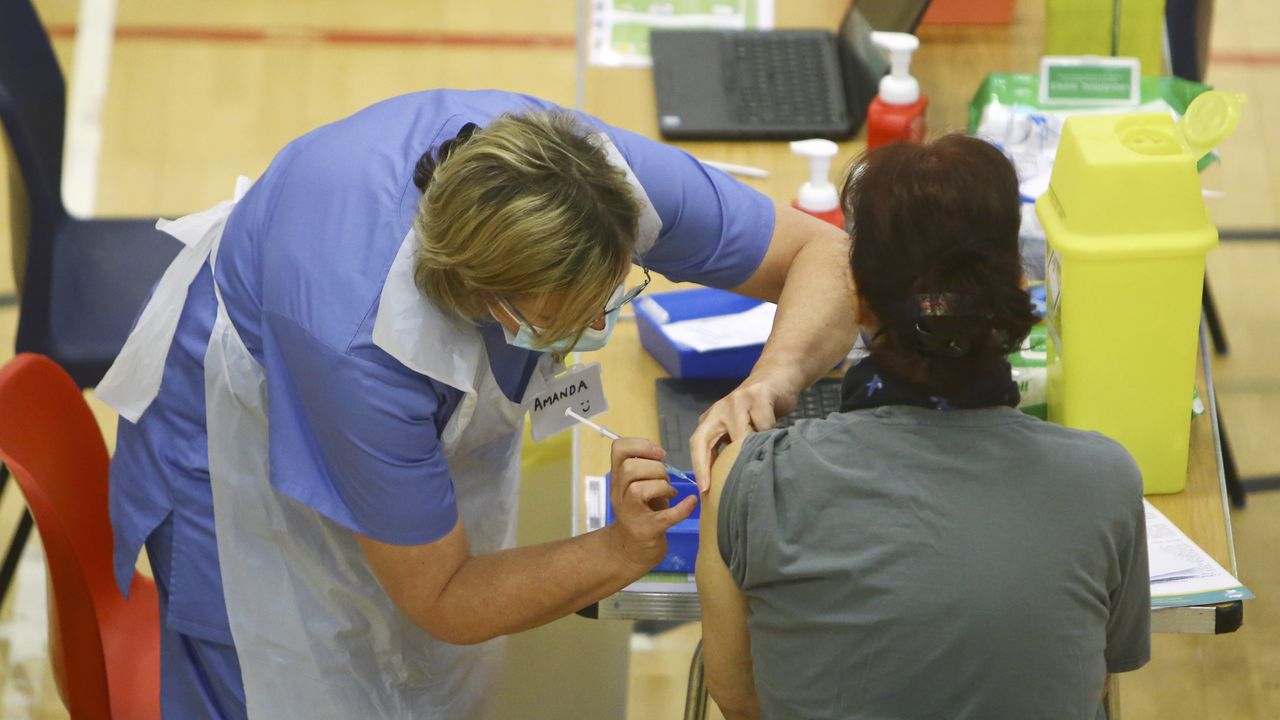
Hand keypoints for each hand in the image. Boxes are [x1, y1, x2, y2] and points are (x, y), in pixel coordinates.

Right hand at [607, 437, 698, 572]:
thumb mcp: (637, 487)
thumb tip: (660, 454)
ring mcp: (630, 515)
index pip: (618, 449)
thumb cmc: (640, 514)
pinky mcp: (646, 531)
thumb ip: (644, 470)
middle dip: (655, 468)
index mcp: (618, 480)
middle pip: (630, 468)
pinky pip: (665, 516)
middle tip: (666, 479)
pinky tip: (691, 502)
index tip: (659, 453)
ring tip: (670, 493)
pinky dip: (682, 508)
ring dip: (662, 486)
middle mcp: (619, 495)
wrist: (630, 552)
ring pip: (639, 489)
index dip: (640, 445)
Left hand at [689, 373, 797, 492]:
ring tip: (761, 459)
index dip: (698, 467)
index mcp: (711, 420)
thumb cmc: (757, 412)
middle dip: (710, 465)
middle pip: (705, 439)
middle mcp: (719, 409)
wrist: (777, 378)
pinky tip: (776, 436)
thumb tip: (729, 483)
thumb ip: (732, 448)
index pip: (697, 444)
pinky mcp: (758, 395)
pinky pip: (763, 424)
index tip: (704, 490)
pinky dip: (770, 433)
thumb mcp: (740, 428)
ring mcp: (737, 400)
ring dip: (751, 450)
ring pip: (740, 435)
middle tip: (722, 486)